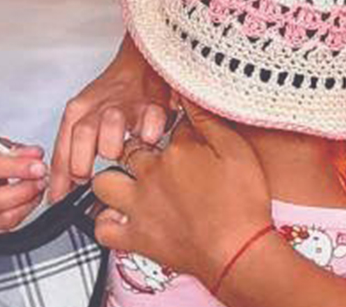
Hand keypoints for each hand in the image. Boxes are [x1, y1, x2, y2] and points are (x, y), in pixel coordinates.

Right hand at [0, 137, 47, 232]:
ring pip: (1, 219)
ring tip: (37, 189)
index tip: (38, 166)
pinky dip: (20, 215)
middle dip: (24, 191)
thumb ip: (12, 149)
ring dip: (26, 205)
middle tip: (41, 179)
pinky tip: (27, 202)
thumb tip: (35, 155)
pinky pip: (2, 229)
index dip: (18, 168)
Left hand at [49, 34, 170, 201]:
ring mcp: (126, 105)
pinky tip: (149, 141)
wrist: (142, 60)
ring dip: (112, 145)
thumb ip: (72, 152)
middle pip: (81, 134)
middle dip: (80, 162)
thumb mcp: (85, 118)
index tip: (58, 199)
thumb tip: (62, 191)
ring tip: (117, 158)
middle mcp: (99, 108)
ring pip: (111, 124)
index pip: (62, 149)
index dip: (58, 178)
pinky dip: (150, 132)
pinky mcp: (154, 103)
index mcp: (78, 113)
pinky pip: (151, 119)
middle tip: (86, 180)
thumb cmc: (113, 93)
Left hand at [91, 100, 271, 283]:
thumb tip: (190, 92)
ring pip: (103, 183)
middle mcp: (151, 175)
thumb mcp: (236, 150)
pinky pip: (103, 228)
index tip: (186, 135)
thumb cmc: (242, 205)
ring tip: (125, 181)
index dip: (179, 130)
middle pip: (130, 150)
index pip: (170, 128)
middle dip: (137, 148)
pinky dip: (104, 222)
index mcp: (176, 150)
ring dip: (110, 180)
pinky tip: (116, 216)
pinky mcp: (137, 237)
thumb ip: (209, 119)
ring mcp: (140, 206)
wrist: (239, 253)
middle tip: (152, 156)